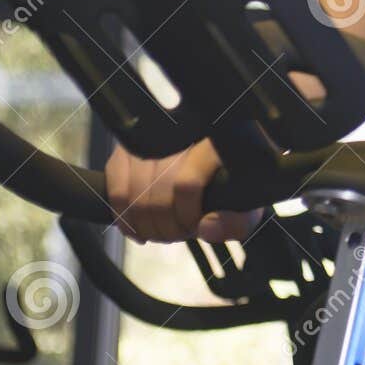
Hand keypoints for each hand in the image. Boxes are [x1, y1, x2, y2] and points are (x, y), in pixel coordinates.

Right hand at [104, 139, 263, 244]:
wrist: (223, 155)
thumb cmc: (235, 183)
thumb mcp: (249, 204)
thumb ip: (237, 221)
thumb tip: (205, 229)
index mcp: (215, 141)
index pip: (186, 184)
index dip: (187, 216)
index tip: (195, 227)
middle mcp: (181, 130)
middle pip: (157, 192)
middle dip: (166, 226)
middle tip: (178, 234)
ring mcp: (151, 134)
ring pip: (133, 190)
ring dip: (145, 224)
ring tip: (163, 231)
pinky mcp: (130, 143)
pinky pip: (115, 182)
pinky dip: (122, 213)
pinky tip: (137, 228)